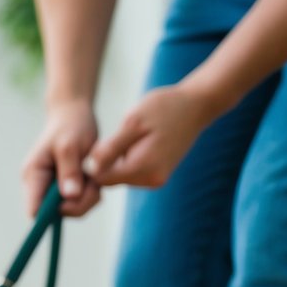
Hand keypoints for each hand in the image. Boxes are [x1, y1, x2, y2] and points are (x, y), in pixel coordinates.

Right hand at [22, 99, 101, 217]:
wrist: (74, 114)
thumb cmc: (70, 126)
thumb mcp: (71, 146)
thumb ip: (70, 172)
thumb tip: (69, 197)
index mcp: (33, 175)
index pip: (34, 210)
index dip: (52, 214)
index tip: (74, 200)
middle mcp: (39, 185)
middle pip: (54, 214)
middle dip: (77, 204)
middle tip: (92, 185)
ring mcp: (51, 187)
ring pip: (69, 210)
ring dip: (86, 198)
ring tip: (93, 177)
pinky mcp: (64, 187)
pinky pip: (77, 202)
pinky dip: (89, 194)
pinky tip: (92, 177)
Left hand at [83, 83, 217, 188]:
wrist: (196, 106)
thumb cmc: (164, 109)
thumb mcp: (132, 122)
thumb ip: (110, 148)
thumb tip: (90, 168)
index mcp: (142, 168)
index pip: (101, 179)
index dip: (91, 164)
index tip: (97, 144)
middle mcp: (151, 180)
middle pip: (110, 179)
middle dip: (105, 162)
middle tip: (117, 136)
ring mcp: (156, 180)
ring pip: (120, 176)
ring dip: (116, 160)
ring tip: (130, 137)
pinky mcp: (158, 175)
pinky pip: (132, 172)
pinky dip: (127, 160)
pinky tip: (137, 142)